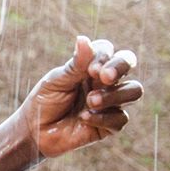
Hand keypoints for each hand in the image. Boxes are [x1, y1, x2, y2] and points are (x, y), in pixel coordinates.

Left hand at [20, 35, 143, 158]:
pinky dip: (103, 118)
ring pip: (134, 91)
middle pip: (129, 63)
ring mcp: (110, 101)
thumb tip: (83, 39)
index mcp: (90, 66)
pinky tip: (84, 118)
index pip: (108, 50)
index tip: (91, 69)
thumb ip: (75, 65)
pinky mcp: (110, 124)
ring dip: (113, 95)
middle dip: (120, 67)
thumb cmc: (45, 100)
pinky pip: (120, 118)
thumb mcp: (56, 81)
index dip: (105, 57)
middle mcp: (105, 81)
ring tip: (91, 101)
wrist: (36, 131)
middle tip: (104, 77)